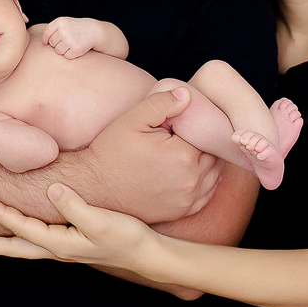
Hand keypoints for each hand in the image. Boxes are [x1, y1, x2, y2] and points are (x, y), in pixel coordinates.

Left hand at [0, 184, 157, 271]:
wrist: (146, 254)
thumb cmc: (126, 237)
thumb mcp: (100, 220)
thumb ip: (74, 206)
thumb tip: (52, 189)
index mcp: (60, 244)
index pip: (23, 228)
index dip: (1, 214)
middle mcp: (57, 249)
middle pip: (14, 248)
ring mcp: (63, 248)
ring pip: (23, 246)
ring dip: (0, 243)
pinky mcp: (71, 243)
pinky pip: (36, 241)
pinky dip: (20, 237)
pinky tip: (19, 232)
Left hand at [42, 17, 101, 58]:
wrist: (94, 31)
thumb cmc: (76, 28)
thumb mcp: (64, 23)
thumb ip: (52, 29)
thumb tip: (42, 43)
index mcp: (60, 22)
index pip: (46, 34)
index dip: (45, 40)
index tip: (46, 43)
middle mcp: (64, 30)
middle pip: (52, 44)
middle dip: (58, 44)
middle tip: (67, 40)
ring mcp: (70, 40)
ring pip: (58, 51)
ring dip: (64, 50)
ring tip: (71, 44)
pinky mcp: (76, 49)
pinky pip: (67, 56)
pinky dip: (71, 54)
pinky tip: (76, 48)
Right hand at [80, 88, 220, 222]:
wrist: (93, 187)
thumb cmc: (111, 152)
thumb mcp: (132, 119)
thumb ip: (162, 103)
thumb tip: (187, 95)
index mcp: (183, 155)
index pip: (206, 134)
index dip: (196, 126)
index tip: (182, 123)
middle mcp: (190, 180)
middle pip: (213, 154)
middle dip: (204, 143)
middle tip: (187, 135)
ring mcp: (187, 199)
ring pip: (214, 175)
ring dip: (208, 162)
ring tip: (190, 150)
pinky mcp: (180, 212)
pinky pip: (206, 195)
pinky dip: (206, 182)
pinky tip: (193, 172)